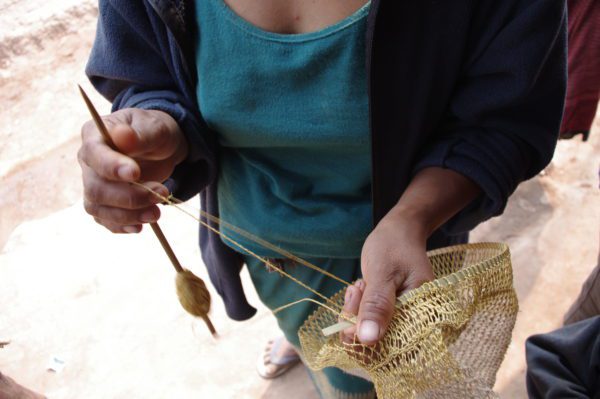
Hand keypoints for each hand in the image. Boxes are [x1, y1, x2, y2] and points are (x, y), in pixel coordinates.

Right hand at [78, 108, 188, 232]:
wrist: (162, 148)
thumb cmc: (155, 132)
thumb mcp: (155, 128)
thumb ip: (140, 134)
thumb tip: (123, 136)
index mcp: (95, 135)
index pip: (93, 154)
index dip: (111, 166)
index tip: (136, 173)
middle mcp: (88, 162)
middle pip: (96, 188)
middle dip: (130, 196)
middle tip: (161, 193)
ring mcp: (94, 184)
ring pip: (98, 208)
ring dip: (128, 215)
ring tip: (156, 213)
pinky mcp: (104, 203)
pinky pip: (105, 219)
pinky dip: (122, 226)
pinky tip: (141, 226)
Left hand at [341, 215, 434, 344]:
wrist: (399, 232)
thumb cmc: (395, 247)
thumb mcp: (383, 273)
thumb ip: (377, 305)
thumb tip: (367, 339)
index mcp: (424, 318)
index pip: (396, 352)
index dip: (367, 342)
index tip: (356, 308)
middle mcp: (415, 326)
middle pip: (378, 350)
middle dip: (358, 324)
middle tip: (358, 290)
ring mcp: (400, 323)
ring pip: (366, 339)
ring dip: (354, 316)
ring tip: (360, 286)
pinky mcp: (388, 318)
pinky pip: (365, 328)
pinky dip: (355, 313)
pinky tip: (358, 289)